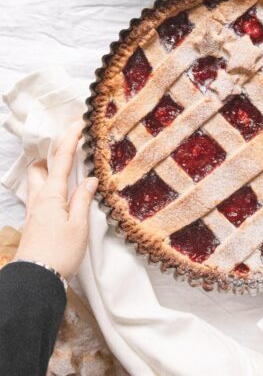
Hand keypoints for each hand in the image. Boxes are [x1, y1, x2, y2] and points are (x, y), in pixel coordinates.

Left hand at [14, 121, 97, 280]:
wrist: (36, 279)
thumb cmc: (60, 252)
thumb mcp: (78, 226)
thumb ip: (83, 199)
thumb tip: (90, 179)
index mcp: (51, 195)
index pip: (60, 160)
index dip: (69, 140)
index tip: (77, 124)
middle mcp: (38, 199)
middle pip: (39, 168)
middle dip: (50, 157)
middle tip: (69, 155)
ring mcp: (33, 211)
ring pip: (37, 182)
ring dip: (49, 173)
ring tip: (68, 175)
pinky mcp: (33, 223)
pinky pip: (40, 196)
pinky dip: (50, 188)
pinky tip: (64, 198)